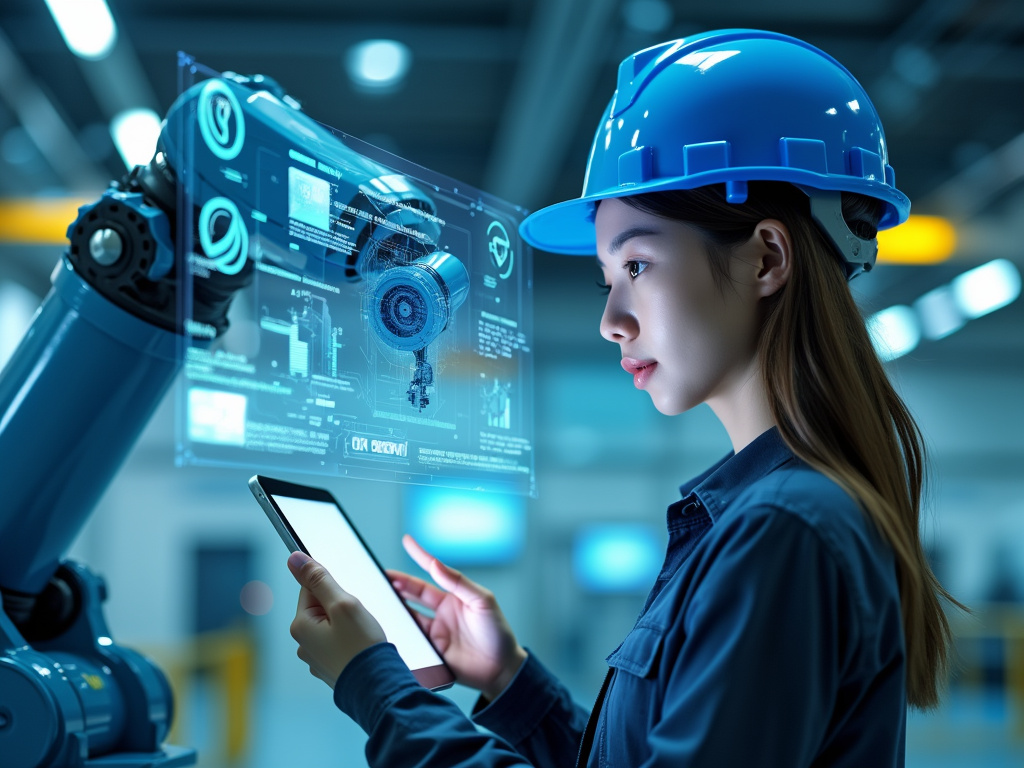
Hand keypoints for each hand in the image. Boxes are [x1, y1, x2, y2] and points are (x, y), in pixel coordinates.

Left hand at [287, 551, 385, 687]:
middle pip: (320, 608)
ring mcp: (315, 658)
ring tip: (360, 636)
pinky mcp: (329, 668)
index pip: (310, 589)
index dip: (332, 588)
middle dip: (340, 607)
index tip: (346, 598)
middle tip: (356, 619)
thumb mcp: (342, 604)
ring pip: (330, 626)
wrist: (377, 687)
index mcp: (301, 626)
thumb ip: (319, 579)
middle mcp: (302, 643)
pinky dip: (349, 641)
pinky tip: (360, 648)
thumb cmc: (361, 646)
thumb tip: (294, 559)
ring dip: (346, 624)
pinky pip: (337, 643)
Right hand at [388, 535, 526, 700]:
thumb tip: (436, 564)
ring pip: (408, 613)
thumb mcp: (482, 601)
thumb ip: (459, 583)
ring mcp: (435, 630)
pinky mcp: (429, 649)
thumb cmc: (497, 632)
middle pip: (414, 592)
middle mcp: (442, 611)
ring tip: (379, 595)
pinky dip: (399, 629)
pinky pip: (409, 637)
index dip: (420, 556)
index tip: (407, 541)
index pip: (433, 571)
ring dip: (395, 604)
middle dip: (397, 582)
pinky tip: (390, 624)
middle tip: (380, 575)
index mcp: (454, 596)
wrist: (501, 669)